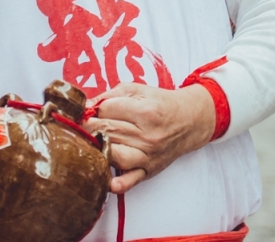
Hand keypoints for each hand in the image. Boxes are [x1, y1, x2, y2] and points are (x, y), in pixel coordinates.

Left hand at [85, 84, 215, 193]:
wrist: (189, 121)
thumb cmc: (160, 104)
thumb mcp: (137, 90)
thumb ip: (110, 95)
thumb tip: (85, 106)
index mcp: (145, 111)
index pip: (106, 110)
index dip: (94, 109)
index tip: (93, 110)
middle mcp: (147, 135)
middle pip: (106, 131)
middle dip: (90, 126)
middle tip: (86, 125)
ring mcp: (148, 154)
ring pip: (113, 155)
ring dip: (97, 148)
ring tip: (92, 142)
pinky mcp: (148, 169)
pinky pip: (131, 179)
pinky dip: (119, 183)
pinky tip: (108, 181)